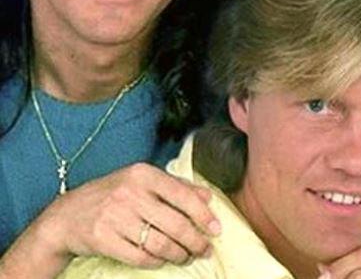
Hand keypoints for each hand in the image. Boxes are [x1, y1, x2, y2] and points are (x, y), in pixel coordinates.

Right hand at [0, 163, 219, 277]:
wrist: (69, 214)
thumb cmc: (114, 194)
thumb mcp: (142, 181)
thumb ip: (176, 186)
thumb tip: (207, 196)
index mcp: (143, 174)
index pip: (182, 194)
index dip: (202, 214)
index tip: (216, 228)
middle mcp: (130, 192)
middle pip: (174, 223)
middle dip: (195, 240)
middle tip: (205, 248)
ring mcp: (115, 216)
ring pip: (160, 243)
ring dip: (180, 254)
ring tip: (188, 256)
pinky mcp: (104, 239)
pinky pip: (141, 257)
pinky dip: (158, 261)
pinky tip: (165, 260)